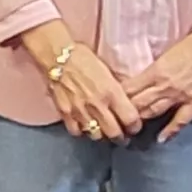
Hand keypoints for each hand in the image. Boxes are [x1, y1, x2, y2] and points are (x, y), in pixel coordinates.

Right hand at [18, 29, 140, 142]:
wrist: (56, 55)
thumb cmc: (83, 57)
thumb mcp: (108, 71)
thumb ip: (117, 90)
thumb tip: (125, 104)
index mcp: (112, 92)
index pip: (131, 119)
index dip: (135, 126)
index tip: (134, 126)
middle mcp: (98, 105)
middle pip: (115, 134)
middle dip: (121, 137)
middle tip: (122, 135)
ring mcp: (80, 112)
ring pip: (97, 136)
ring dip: (102, 135)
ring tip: (103, 130)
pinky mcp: (65, 114)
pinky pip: (77, 132)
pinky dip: (82, 131)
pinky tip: (85, 125)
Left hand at [120, 33, 191, 137]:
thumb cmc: (187, 48)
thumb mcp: (163, 56)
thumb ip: (149, 72)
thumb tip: (133, 83)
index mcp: (155, 71)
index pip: (130, 89)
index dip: (118, 97)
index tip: (109, 103)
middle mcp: (165, 85)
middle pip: (139, 103)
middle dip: (125, 111)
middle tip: (114, 119)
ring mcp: (180, 95)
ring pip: (154, 111)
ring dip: (141, 120)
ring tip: (130, 127)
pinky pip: (181, 120)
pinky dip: (170, 130)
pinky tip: (161, 139)